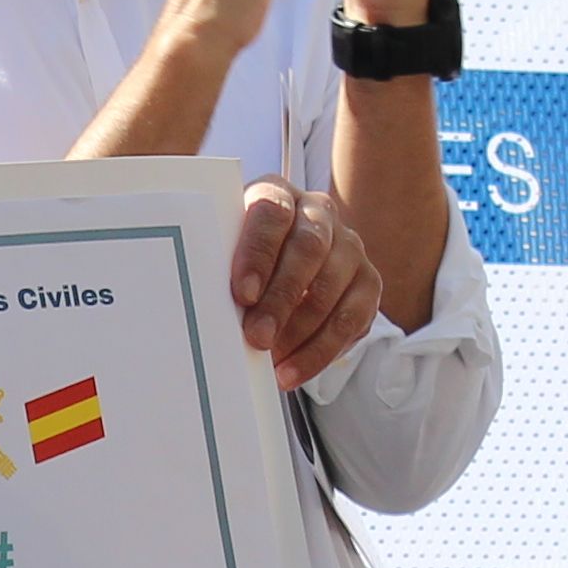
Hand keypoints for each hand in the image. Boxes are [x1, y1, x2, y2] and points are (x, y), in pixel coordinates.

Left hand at [230, 182, 382, 391]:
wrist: (280, 267)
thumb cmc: (242, 262)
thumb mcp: (225, 253)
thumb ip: (218, 265)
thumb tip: (200, 304)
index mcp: (278, 196)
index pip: (272, 214)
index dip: (258, 253)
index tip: (241, 293)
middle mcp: (319, 214)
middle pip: (308, 250)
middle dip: (281, 298)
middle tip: (256, 336)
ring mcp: (349, 247)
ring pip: (331, 287)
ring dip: (300, 331)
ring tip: (271, 360)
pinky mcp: (367, 283)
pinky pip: (351, 319)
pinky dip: (319, 351)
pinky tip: (291, 371)